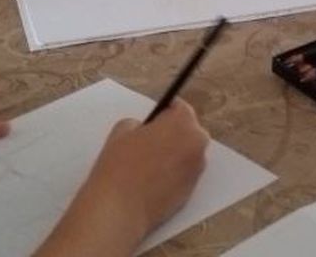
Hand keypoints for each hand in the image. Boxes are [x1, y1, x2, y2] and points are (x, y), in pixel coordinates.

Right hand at [46, 100, 209, 252]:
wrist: (120, 208)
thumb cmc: (119, 166)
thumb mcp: (123, 130)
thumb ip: (140, 123)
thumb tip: (147, 130)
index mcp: (183, 123)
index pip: (179, 108)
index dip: (164, 112)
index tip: (156, 118)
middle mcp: (197, 144)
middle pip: (187, 131)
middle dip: (172, 134)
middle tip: (150, 141)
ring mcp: (197, 170)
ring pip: (186, 154)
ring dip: (174, 154)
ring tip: (149, 164)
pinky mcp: (192, 192)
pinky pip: (184, 175)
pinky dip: (173, 174)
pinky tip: (152, 180)